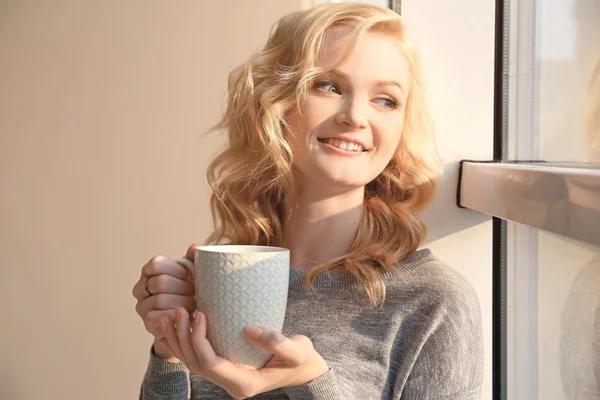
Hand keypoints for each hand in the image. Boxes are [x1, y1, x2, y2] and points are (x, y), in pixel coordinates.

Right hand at [132, 244, 196, 357]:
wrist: (184, 317)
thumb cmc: (187, 290)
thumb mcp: (190, 273)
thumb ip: (192, 260)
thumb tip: (194, 246)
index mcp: (149, 271)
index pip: (156, 264)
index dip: (175, 269)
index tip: (189, 276)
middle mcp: (140, 287)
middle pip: (160, 282)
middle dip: (183, 288)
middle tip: (196, 292)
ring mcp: (141, 306)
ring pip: (160, 300)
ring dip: (182, 302)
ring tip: (195, 304)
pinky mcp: (146, 322)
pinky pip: (158, 317)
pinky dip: (175, 315)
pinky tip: (186, 315)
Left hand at [158, 307, 329, 399]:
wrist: (302, 370)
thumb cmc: (301, 360)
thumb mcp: (297, 351)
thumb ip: (277, 342)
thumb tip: (249, 329)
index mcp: (244, 383)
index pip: (210, 364)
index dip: (199, 339)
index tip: (200, 313)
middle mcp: (230, 384)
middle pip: (195, 363)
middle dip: (182, 337)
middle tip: (179, 309)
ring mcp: (226, 377)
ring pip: (192, 362)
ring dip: (179, 339)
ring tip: (173, 314)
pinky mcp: (225, 367)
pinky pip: (198, 358)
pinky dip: (184, 342)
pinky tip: (176, 326)